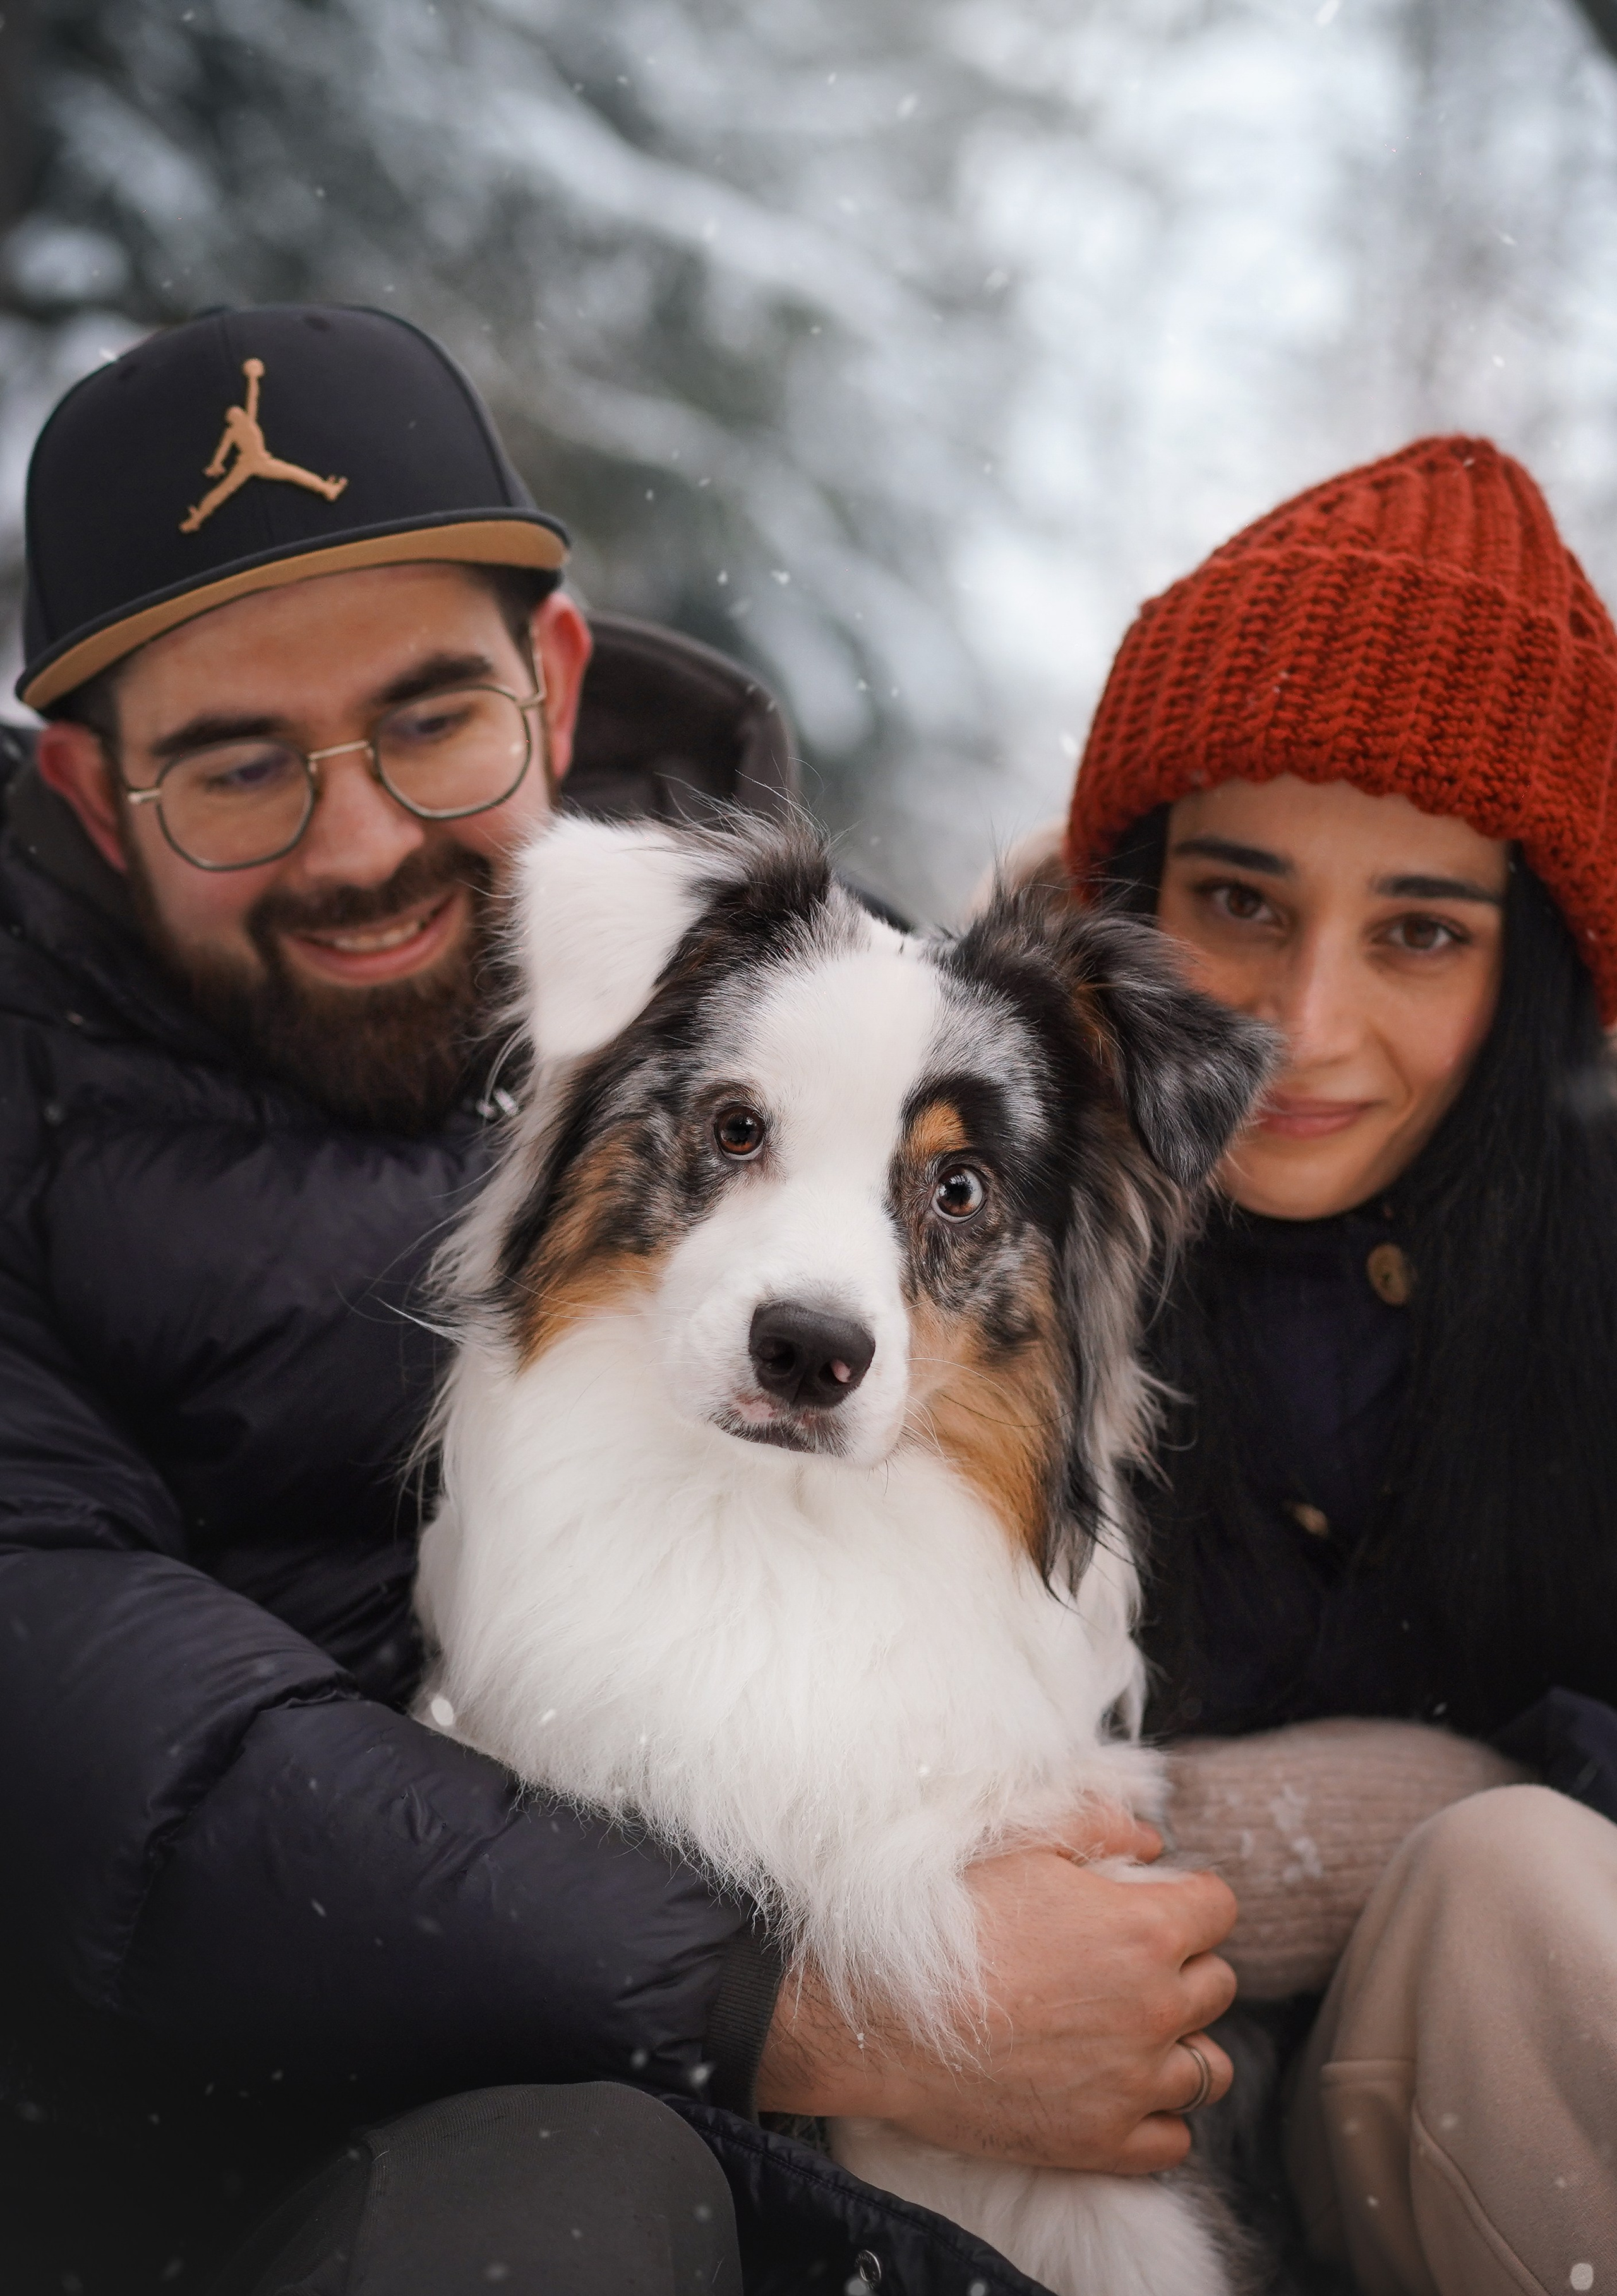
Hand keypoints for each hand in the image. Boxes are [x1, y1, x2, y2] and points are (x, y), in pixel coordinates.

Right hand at [755, 1811, 1236, 2172]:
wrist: (881, 2020)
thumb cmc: (946, 1923)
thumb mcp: (1021, 1845)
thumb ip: (1097, 1827)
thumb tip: (1149, 1840)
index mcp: (1145, 1928)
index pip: (1220, 1908)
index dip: (1188, 1901)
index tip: (1155, 1905)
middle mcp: (1155, 2008)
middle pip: (1218, 1985)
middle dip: (1185, 1967)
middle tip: (1129, 1963)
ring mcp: (1132, 2083)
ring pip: (1208, 2069)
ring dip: (1181, 2046)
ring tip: (1132, 2032)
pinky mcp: (1102, 2142)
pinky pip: (1174, 2139)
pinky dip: (1155, 2117)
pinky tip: (1114, 2088)